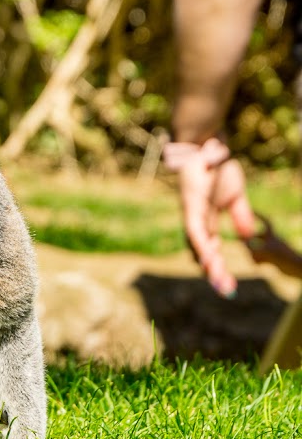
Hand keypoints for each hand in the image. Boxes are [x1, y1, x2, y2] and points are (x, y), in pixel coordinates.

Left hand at [163, 138, 255, 296]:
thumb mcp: (234, 197)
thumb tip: (248, 236)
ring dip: (208, 262)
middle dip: (214, 272)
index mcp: (205, 221)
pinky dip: (201, 244)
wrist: (207, 149)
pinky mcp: (190, 205)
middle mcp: (195, 221)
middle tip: (226, 290)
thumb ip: (240, 216)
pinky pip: (195, 229)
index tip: (227, 285)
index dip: (217, 267)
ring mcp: (191, 214)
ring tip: (218, 279)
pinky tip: (208, 257)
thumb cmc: (218, 172)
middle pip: (202, 252)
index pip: (210, 249)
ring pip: (197, 244)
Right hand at [247, 214, 301, 277]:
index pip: (265, 222)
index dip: (258, 215)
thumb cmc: (284, 257)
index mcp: (272, 236)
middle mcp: (271, 241)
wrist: (296, 268)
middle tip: (238, 239)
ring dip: (252, 254)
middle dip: (247, 240)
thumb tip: (241, 240)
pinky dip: (256, 260)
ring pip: (254, 248)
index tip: (250, 210)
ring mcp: (271, 250)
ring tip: (256, 260)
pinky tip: (259, 264)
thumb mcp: (266, 251)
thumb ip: (252, 246)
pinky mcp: (271, 259)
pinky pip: (258, 257)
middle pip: (255, 236)